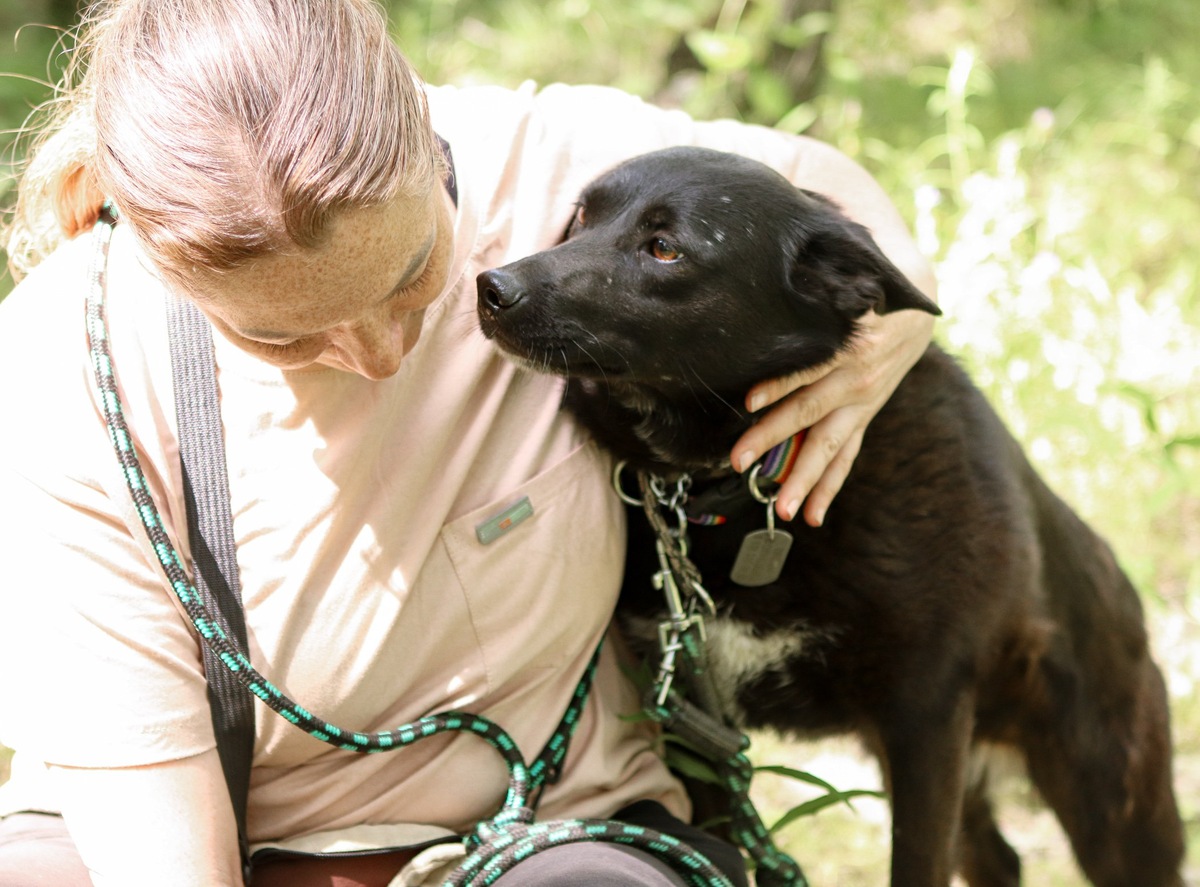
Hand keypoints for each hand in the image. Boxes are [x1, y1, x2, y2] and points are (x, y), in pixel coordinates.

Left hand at [730, 306, 934, 526]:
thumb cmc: (868, 296)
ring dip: (804, 480)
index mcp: (850, 346)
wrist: (915, 315)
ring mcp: (861, 404)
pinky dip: (829, 486)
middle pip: (807, 413)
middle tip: (738, 462)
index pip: (808, 368)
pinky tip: (812, 514)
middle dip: (771, 439)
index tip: (749, 400)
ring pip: (828, 446)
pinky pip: (846, 457)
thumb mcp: (850, 288)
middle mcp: (855, 381)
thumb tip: (780, 282)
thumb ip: (820, 294)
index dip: (779, 384)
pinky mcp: (863, 418)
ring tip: (783, 510)